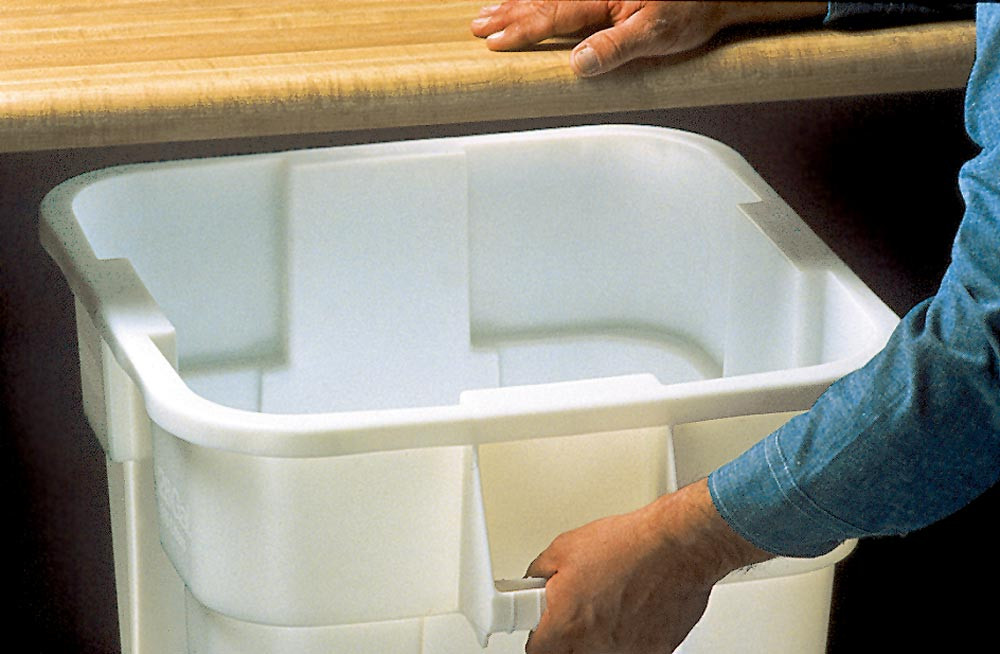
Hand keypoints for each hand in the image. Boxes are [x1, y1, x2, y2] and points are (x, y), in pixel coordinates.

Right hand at [471, 2, 827, 76]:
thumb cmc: (692, 10)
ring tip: (490, 12)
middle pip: (543, 0)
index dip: (522, 29)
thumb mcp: (657, 35)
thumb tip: (577, 65)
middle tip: (478, 26)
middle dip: (509, 13)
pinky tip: (526, 2)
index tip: (493, 41)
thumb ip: (615, 49)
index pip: (553, 15)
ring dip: (518, 3)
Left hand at [523, 478, 772, 653]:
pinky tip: (633, 607)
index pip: (535, 650)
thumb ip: (540, 573)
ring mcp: (626, 653)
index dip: (538, 635)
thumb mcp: (564, 548)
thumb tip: (534, 580)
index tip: (541, 627)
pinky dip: (628, 634)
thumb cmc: (628, 545)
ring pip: (599, 653)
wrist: (677, 547)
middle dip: (567, 634)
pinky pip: (630, 649)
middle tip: (576, 611)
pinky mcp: (655, 652)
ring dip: (598, 636)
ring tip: (609, 602)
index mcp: (566, 626)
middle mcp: (594, 648)